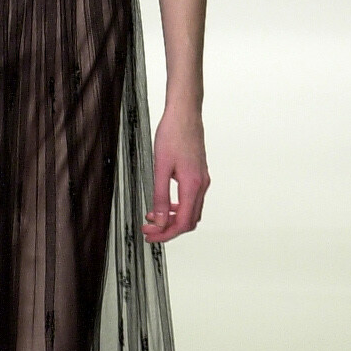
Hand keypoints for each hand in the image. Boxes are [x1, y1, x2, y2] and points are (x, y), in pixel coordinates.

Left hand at [143, 102, 208, 242]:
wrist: (185, 114)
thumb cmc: (173, 134)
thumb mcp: (161, 167)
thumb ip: (159, 196)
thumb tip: (158, 219)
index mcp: (192, 185)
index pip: (182, 222)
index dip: (166, 234)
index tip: (151, 236)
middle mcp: (201, 185)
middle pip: (188, 221)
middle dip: (168, 229)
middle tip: (148, 229)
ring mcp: (202, 180)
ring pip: (190, 211)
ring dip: (172, 219)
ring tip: (152, 218)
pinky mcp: (199, 174)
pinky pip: (190, 199)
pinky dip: (177, 207)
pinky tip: (162, 204)